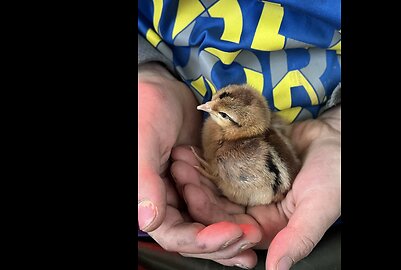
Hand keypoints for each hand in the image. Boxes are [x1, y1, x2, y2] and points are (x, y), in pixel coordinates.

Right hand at [138, 62, 260, 267]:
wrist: (164, 87)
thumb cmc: (146, 106)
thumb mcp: (144, 140)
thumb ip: (144, 180)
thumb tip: (149, 221)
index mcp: (147, 198)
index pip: (174, 233)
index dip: (202, 240)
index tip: (231, 233)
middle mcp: (167, 201)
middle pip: (195, 235)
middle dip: (223, 241)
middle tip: (251, 239)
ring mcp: (186, 193)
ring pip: (210, 223)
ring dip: (232, 233)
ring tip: (256, 238)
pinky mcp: (204, 182)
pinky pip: (219, 204)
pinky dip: (234, 214)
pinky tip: (253, 222)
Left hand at [171, 106, 340, 269]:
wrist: (338, 138)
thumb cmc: (335, 174)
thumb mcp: (318, 207)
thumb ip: (298, 238)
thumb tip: (277, 269)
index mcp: (267, 227)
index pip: (228, 226)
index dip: (208, 211)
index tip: (192, 192)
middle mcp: (254, 209)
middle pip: (216, 204)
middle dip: (196, 188)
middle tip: (179, 169)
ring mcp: (249, 186)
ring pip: (215, 183)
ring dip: (198, 171)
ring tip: (182, 154)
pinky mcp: (247, 164)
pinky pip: (224, 161)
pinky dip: (209, 154)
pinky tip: (195, 143)